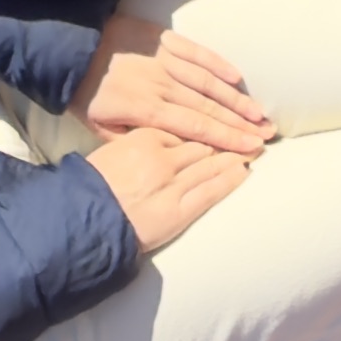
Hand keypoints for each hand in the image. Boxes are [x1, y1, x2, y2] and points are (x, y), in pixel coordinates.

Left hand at [82, 41, 274, 151]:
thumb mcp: (100, 127)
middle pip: (207, 108)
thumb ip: (133, 141)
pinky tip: (236, 76)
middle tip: (266, 136)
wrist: (70, 46)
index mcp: (146, 110)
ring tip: (260, 114)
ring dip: (235, 98)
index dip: (224, 140)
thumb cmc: (85, 92)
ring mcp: (163, 59)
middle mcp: (161, 85)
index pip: (194, 129)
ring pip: (206, 82)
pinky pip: (193, 51)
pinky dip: (216, 63)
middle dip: (239, 124)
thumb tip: (164, 152)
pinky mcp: (161, 38)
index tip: (250, 150)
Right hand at [88, 105, 268, 249]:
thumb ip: (138, 140)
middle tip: (250, 129)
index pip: (184, 127)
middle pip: (202, 142)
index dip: (206, 125)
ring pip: (211, 164)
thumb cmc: (94, 185)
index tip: (221, 120)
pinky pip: (210, 191)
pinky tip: (243, 171)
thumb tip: (161, 137)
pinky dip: (229, 180)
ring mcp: (172, 184)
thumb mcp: (112, 150)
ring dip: (235, 155)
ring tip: (254, 147)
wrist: (86, 220)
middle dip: (227, 136)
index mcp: (144, 138)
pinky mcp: (179, 211)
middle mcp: (162, 158)